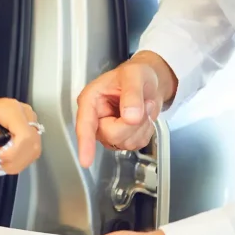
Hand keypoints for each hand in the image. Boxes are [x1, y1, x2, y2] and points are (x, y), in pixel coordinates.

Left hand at [0, 97, 41, 174]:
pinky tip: (4, 161)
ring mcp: (30, 122)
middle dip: (13, 159)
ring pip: (34, 150)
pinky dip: (18, 162)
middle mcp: (25, 113)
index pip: (24, 136)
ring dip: (16, 162)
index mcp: (11, 108)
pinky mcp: (31, 131)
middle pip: (31, 144)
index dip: (12, 152)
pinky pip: (32, 152)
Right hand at [75, 51, 176, 167]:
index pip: (85, 125)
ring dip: (142, 126)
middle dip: (132, 123)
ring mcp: (108, 131)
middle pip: (112, 136)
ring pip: (125, 142)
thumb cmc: (136, 74)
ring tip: (143, 106)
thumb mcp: (134, 76)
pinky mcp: (122, 138)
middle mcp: (96, 118)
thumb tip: (130, 116)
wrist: (149, 82)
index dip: (85, 143)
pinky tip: (144, 117)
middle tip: (142, 104)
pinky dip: (146, 131)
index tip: (85, 160)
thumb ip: (132, 94)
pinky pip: (136, 144)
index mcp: (91, 100)